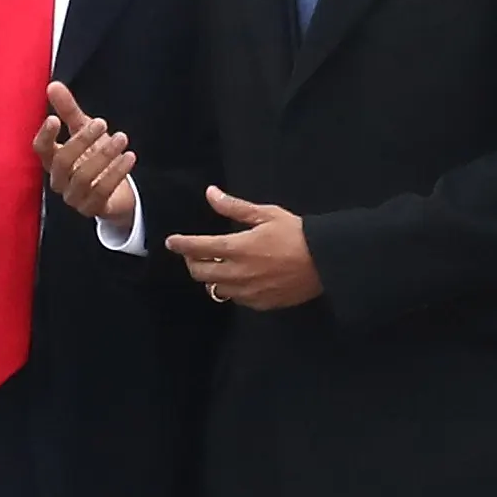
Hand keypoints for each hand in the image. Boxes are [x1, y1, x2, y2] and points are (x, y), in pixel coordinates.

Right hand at [39, 81, 136, 231]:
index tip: (55, 118)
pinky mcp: (93, 209)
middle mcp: (60, 181)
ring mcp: (75, 198)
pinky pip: (102, 191)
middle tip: (103, 123)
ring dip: (104, 155)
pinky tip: (129, 157)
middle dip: (82, 141)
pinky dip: (117, 172)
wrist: (117, 193)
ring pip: (83, 177)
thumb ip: (69, 110)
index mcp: (53, 161)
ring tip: (122, 137)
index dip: (45, 136)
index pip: (40, 150)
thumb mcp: (84, 131)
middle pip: (62, 162)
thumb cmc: (95, 158)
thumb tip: (53, 85)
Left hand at [166, 188, 320, 309]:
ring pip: (215, 288)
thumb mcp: (266, 214)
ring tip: (216, 265)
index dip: (181, 244)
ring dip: (210, 276)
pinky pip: (235, 298)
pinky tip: (237, 278)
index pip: (198, 248)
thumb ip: (234, 207)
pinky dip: (230, 288)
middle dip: (191, 262)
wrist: (325, 262)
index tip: (171, 242)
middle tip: (193, 253)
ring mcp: (248, 291)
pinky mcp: (260, 303)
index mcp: (238, 248)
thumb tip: (210, 193)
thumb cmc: (297, 233)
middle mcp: (238, 273)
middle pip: (200, 273)